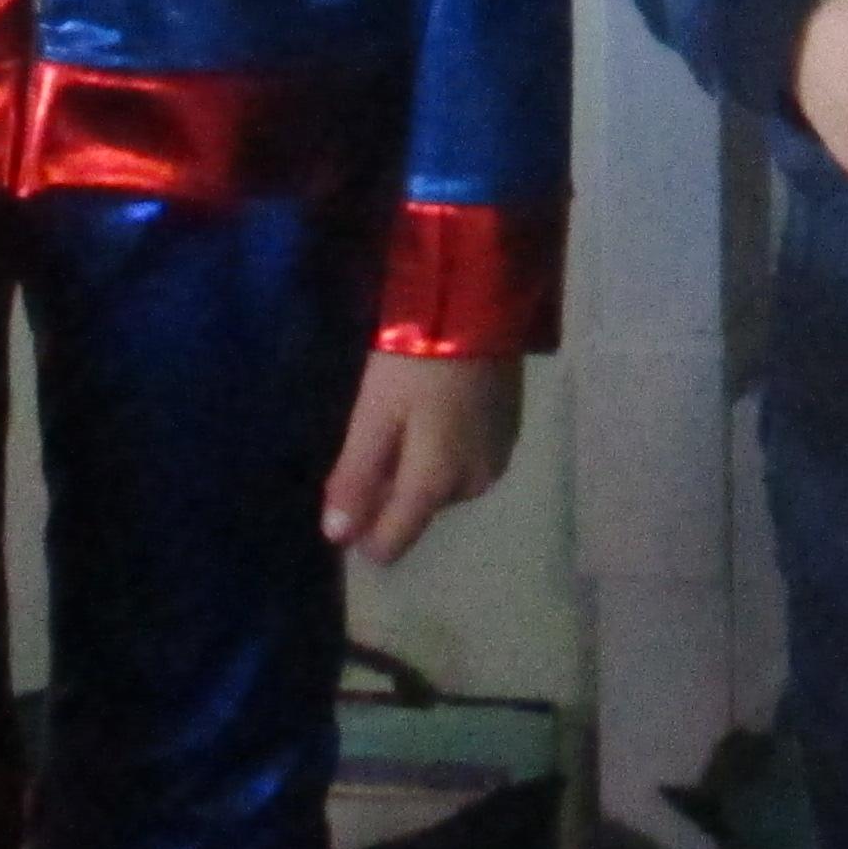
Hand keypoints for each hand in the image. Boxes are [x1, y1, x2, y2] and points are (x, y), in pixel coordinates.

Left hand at [326, 351, 522, 564]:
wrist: (482, 305)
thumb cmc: (416, 361)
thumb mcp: (374, 415)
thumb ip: (355, 477)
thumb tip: (337, 537)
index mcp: (436, 485)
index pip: (392, 543)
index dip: (360, 529)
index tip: (347, 485)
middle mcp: (472, 485)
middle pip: (417, 511)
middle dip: (392, 486)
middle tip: (378, 430)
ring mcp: (497, 459)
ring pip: (441, 487)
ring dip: (420, 466)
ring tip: (407, 414)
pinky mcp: (510, 433)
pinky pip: (465, 462)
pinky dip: (445, 447)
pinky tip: (437, 408)